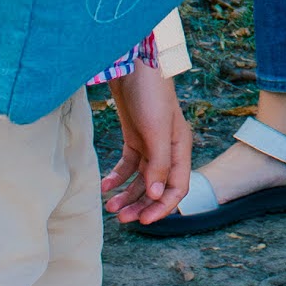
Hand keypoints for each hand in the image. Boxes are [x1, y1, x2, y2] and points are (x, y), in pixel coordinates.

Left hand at [104, 60, 191, 223]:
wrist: (132, 64)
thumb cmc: (150, 93)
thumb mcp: (156, 130)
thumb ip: (159, 164)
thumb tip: (156, 195)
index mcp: (180, 149)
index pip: (176, 188)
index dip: (162, 207)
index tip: (143, 222)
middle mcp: (168, 150)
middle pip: (156, 188)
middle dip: (140, 205)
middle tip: (121, 220)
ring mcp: (150, 144)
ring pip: (141, 180)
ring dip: (127, 195)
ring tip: (110, 207)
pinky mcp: (134, 137)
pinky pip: (127, 165)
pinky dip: (117, 177)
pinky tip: (105, 185)